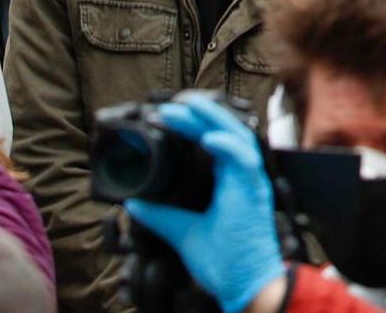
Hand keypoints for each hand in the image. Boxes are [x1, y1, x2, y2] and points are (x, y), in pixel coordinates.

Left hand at [122, 96, 285, 312]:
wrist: (244, 282)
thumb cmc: (224, 259)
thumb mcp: (184, 233)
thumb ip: (161, 216)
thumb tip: (133, 203)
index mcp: (230, 181)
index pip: (213, 142)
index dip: (192, 126)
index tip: (167, 115)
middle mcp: (242, 175)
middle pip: (224, 131)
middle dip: (199, 114)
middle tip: (171, 103)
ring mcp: (249, 181)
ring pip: (236, 136)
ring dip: (211, 119)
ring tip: (187, 106)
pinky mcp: (252, 191)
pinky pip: (243, 160)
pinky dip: (227, 146)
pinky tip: (207, 138)